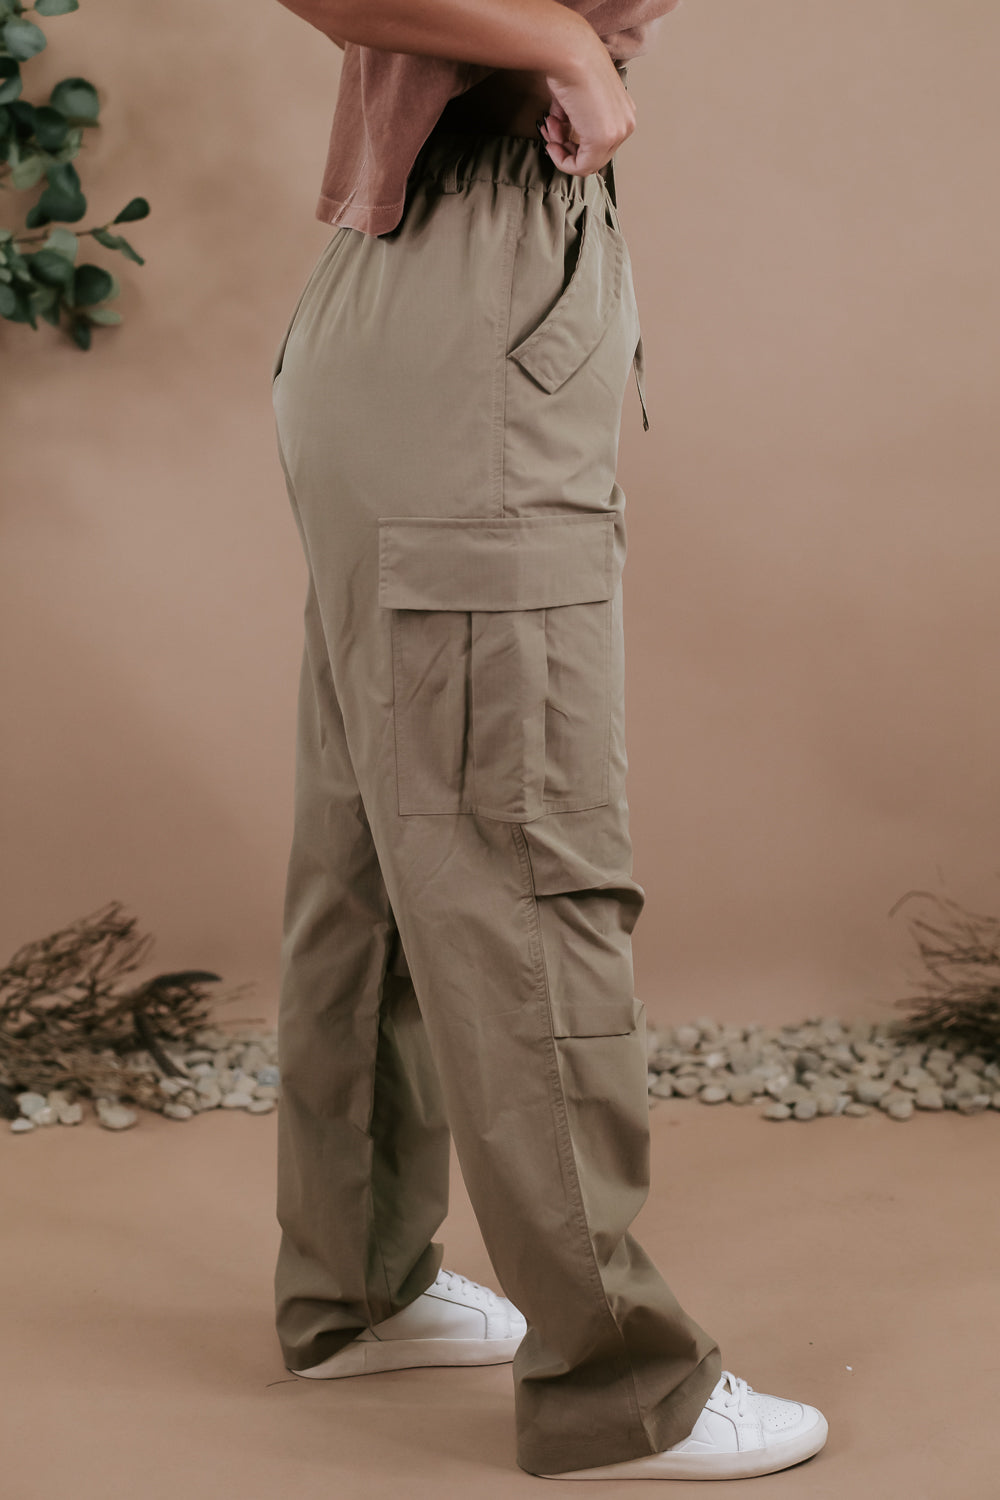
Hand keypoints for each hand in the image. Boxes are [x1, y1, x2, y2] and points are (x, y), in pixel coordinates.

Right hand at [539, 40, 635, 175]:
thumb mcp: (577, 97)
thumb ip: (575, 119)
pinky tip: (552, 144)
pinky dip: (562, 160)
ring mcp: (617, 132)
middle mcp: (625, 122)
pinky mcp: (603, 139)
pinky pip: (581, 167)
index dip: (573, 140)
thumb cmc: (571, 64)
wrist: (570, 52)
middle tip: (550, 131)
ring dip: (562, 150)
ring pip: (587, 162)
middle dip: (566, 146)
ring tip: (550, 128)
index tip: (555, 130)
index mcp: (623, 110)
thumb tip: (561, 132)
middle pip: (594, 154)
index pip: (601, 142)